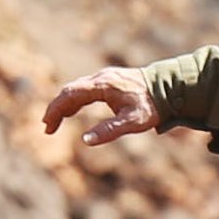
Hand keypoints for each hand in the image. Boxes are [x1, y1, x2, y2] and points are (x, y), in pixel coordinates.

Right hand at [42, 69, 162, 144]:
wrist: (169, 87)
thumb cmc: (152, 105)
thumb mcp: (133, 122)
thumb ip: (109, 131)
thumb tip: (85, 140)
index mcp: (103, 85)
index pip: (70, 94)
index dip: (56, 109)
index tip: (48, 126)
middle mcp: (101, 78)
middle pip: (70, 90)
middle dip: (56, 108)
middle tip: (48, 127)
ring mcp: (105, 77)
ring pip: (77, 89)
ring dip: (64, 105)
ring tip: (55, 123)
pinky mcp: (110, 80)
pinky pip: (86, 89)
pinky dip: (75, 100)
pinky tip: (73, 111)